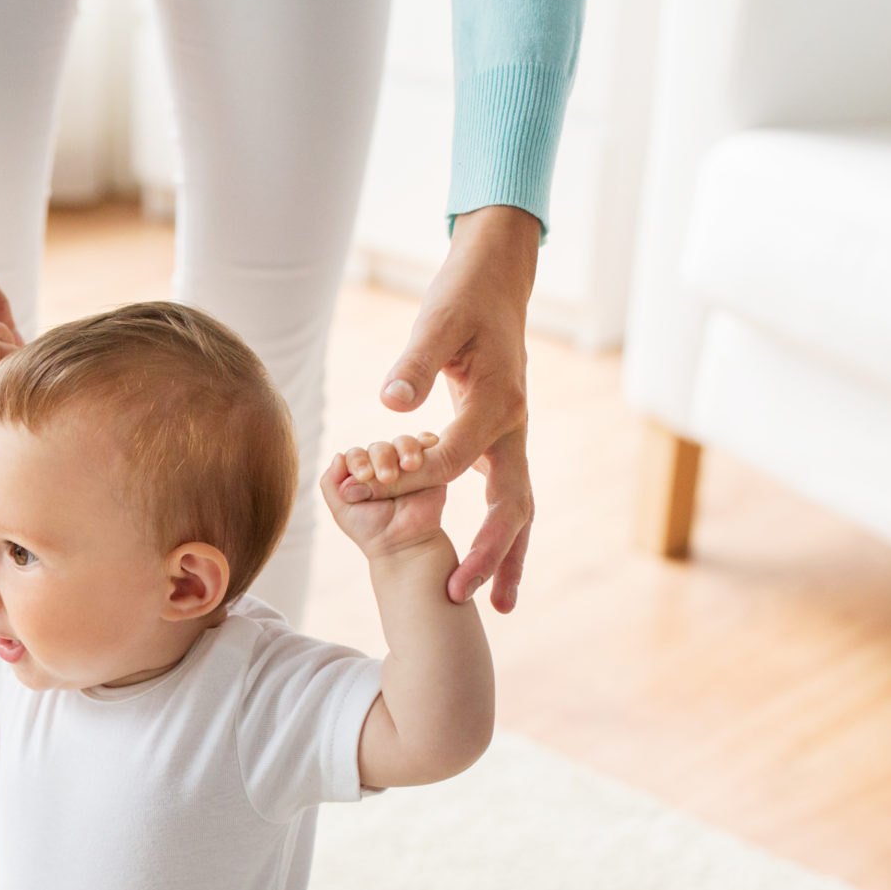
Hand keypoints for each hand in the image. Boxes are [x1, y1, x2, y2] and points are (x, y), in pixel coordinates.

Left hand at [322, 444, 451, 564]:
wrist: (403, 543)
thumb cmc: (371, 529)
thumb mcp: (341, 509)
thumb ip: (330, 483)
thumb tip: (338, 455)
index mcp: (361, 471)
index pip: (356, 455)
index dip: (357, 460)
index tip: (363, 476)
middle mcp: (383, 464)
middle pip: (379, 447)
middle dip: (381, 458)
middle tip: (387, 477)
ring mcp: (406, 464)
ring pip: (403, 442)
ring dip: (405, 449)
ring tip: (409, 466)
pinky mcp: (431, 465)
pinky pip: (429, 443)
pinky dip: (427, 441)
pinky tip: (425, 449)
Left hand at [346, 205, 540, 609]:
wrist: (497, 281)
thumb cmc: (463, 298)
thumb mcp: (438, 322)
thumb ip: (417, 363)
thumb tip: (393, 402)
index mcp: (496, 403)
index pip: (452, 459)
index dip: (410, 480)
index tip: (369, 496)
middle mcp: (512, 427)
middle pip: (510, 504)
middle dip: (488, 552)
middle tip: (459, 594)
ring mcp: (513, 437)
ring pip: (521, 510)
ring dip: (509, 558)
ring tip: (499, 608)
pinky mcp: (504, 441)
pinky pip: (511, 498)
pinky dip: (507, 536)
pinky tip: (493, 568)